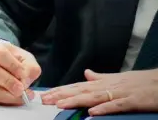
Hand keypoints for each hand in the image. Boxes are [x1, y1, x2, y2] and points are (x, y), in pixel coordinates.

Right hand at [0, 38, 41, 105]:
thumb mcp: (22, 57)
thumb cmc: (9, 60)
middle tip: (21, 89)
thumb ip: (28, 67)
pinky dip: (6, 101)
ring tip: (22, 95)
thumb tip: (25, 81)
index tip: (23, 74)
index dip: (13, 65)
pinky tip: (16, 99)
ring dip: (9, 95)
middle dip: (8, 81)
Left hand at [41, 68, 157, 114]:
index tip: (46, 94)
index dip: (61, 90)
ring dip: (76, 100)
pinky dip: (103, 109)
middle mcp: (108, 86)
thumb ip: (101, 78)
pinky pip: (116, 106)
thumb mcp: (118, 78)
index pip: (78, 86)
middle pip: (81, 90)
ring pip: (93, 97)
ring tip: (60, 104)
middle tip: (45, 99)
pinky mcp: (132, 101)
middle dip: (62, 95)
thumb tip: (86, 73)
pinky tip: (92, 113)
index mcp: (103, 82)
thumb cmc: (140, 82)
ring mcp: (119, 93)